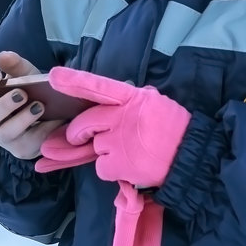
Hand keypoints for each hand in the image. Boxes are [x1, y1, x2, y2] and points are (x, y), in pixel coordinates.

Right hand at [0, 50, 63, 159]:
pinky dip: (42, 130)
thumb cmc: (30, 91)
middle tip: (22, 93)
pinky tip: (53, 120)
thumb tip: (3, 56)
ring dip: (23, 119)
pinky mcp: (21, 149)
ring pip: (6, 133)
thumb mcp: (26, 74)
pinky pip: (28, 143)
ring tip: (39, 106)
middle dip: (5, 104)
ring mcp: (4, 137)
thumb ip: (15, 65)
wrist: (51, 113)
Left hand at [42, 68, 190, 189]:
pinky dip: (110, 169)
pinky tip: (127, 167)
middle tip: (78, 139)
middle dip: (78, 133)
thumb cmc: (174, 128)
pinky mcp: (119, 163)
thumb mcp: (157, 103)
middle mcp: (123, 116)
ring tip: (127, 154)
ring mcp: (119, 141)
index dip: (75, 81)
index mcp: (133, 98)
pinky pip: (101, 166)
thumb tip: (116, 98)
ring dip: (104, 152)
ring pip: (95, 146)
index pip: (99, 86)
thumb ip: (134, 100)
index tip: (54, 76)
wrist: (191, 158)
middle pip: (86, 122)